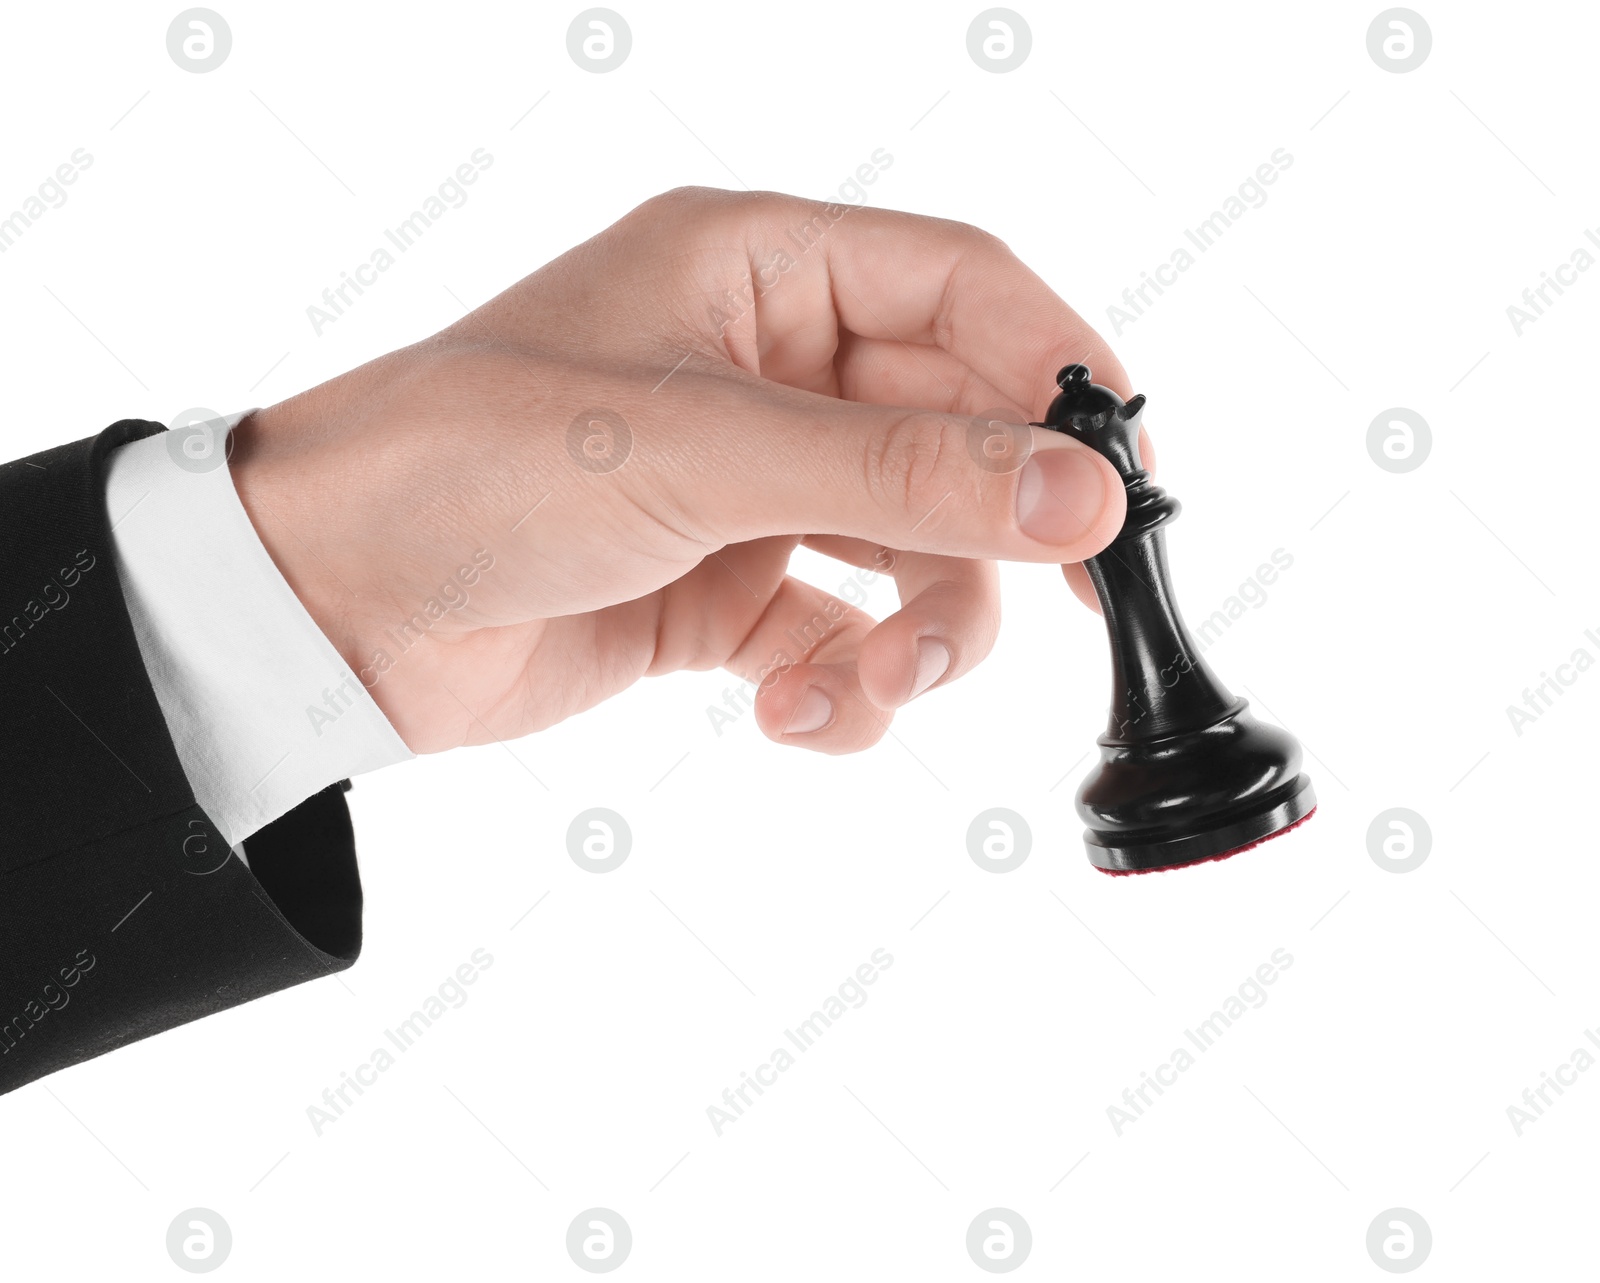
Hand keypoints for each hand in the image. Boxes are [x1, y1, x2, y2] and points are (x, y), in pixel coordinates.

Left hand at [228, 187, 1148, 754]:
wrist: (325, 608)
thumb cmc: (471, 465)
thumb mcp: (704, 451)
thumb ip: (903, 472)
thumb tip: (1082, 490)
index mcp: (756, 272)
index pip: (962, 290)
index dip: (1059, 369)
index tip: (1129, 468)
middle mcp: (763, 369)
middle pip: (952, 437)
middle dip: (989, 536)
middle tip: (1059, 607)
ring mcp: (747, 484)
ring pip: (908, 553)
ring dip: (913, 639)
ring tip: (861, 694)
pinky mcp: (724, 587)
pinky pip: (839, 633)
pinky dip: (837, 686)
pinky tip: (784, 711)